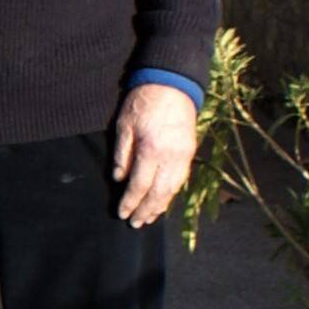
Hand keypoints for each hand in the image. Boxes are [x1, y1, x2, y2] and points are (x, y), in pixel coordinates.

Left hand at [112, 82, 199, 226]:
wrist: (172, 85)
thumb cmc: (142, 102)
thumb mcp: (124, 125)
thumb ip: (122, 154)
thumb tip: (119, 179)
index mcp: (152, 150)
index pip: (140, 185)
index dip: (130, 201)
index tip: (122, 213)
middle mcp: (171, 157)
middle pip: (159, 193)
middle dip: (147, 210)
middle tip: (136, 223)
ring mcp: (183, 156)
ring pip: (173, 189)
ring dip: (161, 206)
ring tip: (149, 218)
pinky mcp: (190, 152)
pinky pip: (181, 179)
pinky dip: (171, 193)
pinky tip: (164, 200)